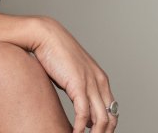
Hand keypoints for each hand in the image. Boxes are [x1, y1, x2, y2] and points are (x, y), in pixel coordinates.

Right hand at [33, 17, 117, 132]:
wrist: (45, 35)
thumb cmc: (54, 52)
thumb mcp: (72, 73)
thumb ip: (80, 90)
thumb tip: (83, 112)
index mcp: (100, 79)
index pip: (112, 111)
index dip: (106, 127)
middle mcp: (100, 82)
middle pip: (111, 118)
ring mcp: (90, 83)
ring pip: (102, 120)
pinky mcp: (78, 85)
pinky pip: (84, 114)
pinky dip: (80, 129)